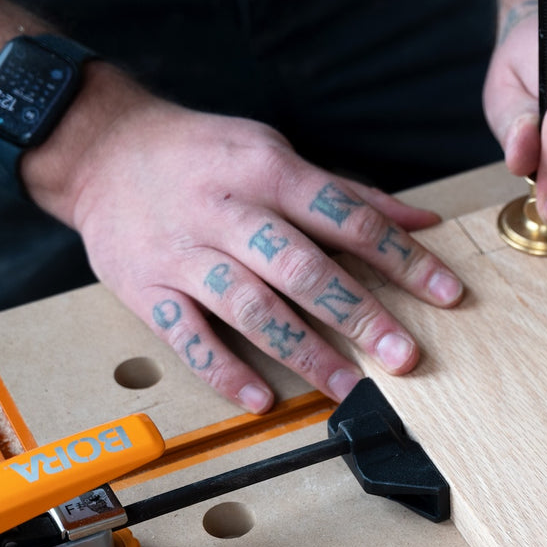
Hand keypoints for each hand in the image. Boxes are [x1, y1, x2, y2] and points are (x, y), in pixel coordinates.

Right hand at [22, 79, 463, 412]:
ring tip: (349, 387)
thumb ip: (349, 193)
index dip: (403, 259)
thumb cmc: (203, 155)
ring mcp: (184, 253)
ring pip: (250, 307)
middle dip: (359, 314)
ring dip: (303, 351)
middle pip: (302, 268)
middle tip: (405, 356)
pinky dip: (223, 370)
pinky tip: (261, 398)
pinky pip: (186, 337)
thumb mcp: (275, 152)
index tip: (447, 294)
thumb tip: (423, 220)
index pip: (349, 219)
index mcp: (268, 172)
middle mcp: (228, 212)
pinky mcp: (146, 289)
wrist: (100, 147)